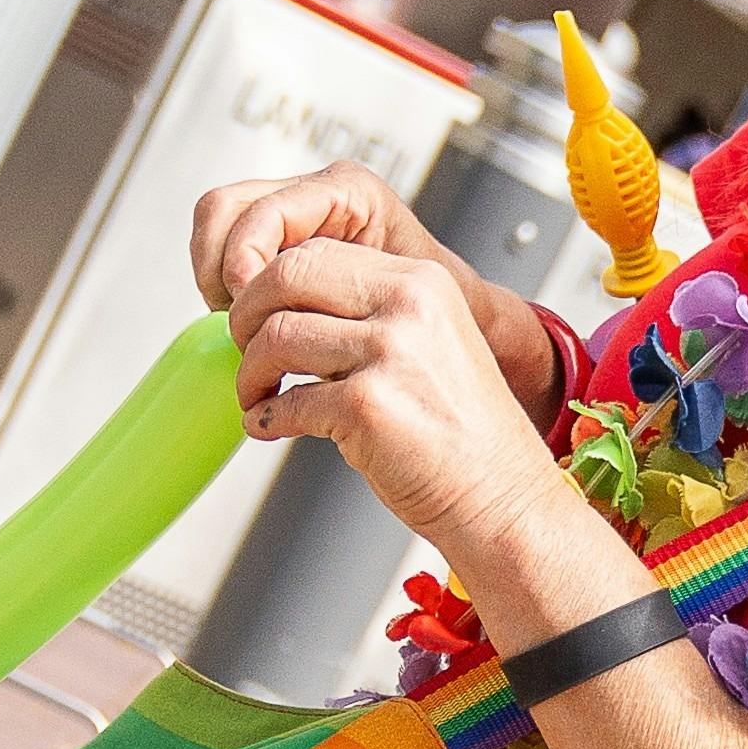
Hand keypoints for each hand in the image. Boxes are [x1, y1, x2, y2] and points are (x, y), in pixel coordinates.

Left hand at [229, 237, 565, 557]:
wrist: (501, 496)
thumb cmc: (460, 433)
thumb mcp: (426, 344)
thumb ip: (366, 315)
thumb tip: (280, 308)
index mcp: (421, 280)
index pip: (317, 252)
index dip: (269, 285)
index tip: (259, 318)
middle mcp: (409, 305)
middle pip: (286, 277)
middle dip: (246, 315)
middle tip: (245, 352)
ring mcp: (391, 353)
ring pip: (276, 336)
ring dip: (250, 374)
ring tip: (258, 397)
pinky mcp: (368, 406)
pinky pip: (287, 401)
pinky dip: (266, 418)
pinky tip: (273, 427)